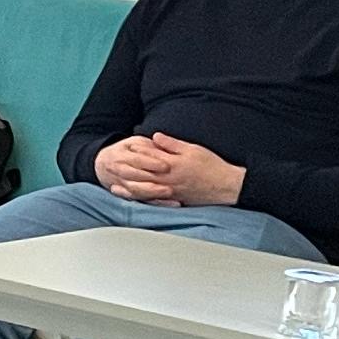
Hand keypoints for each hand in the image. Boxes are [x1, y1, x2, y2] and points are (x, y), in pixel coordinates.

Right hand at [89, 135, 166, 200]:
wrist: (103, 163)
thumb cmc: (126, 151)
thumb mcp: (134, 143)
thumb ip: (147, 146)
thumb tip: (162, 146)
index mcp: (120, 156)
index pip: (136, 160)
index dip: (151, 163)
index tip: (166, 166)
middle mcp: (118, 171)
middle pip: (134, 178)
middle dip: (151, 181)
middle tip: (169, 183)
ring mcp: (120, 184)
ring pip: (134, 191)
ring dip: (151, 193)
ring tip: (168, 193)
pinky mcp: (125, 194)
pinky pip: (139, 200)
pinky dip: (153, 202)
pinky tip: (167, 203)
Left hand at [103, 134, 245, 207]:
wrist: (226, 186)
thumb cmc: (212, 166)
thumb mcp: (193, 149)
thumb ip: (172, 144)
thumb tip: (156, 136)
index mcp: (173, 164)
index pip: (150, 157)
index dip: (137, 152)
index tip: (125, 148)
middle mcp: (169, 179)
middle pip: (143, 175)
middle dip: (126, 171)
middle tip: (111, 167)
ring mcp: (170, 192)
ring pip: (145, 191)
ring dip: (128, 189)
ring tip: (114, 186)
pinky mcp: (174, 200)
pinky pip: (153, 201)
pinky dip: (141, 200)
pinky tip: (132, 199)